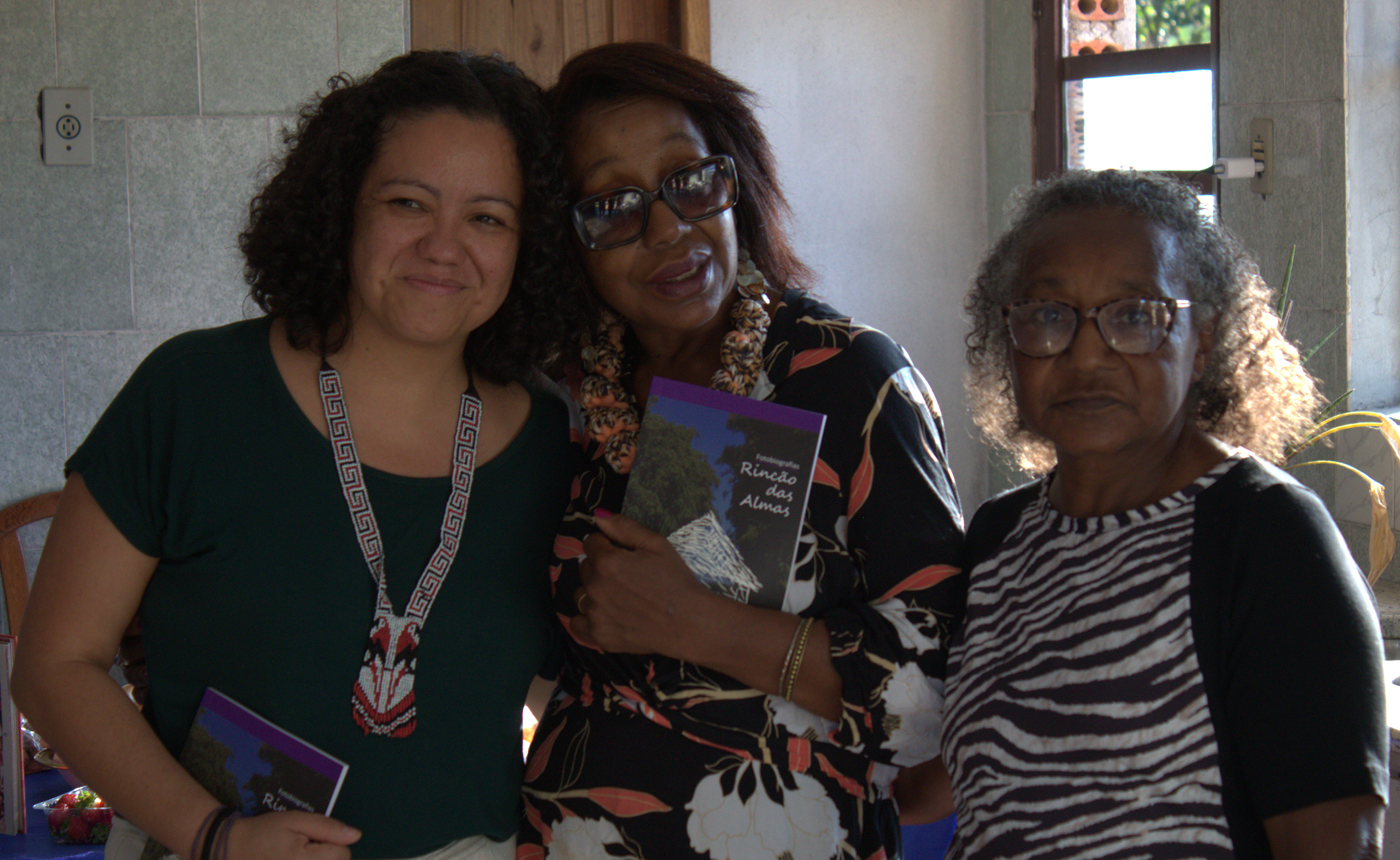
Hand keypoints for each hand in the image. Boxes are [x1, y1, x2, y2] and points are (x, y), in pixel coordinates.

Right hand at [225, 810, 360, 859]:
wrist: (233, 850)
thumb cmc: (265, 832)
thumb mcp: (295, 821)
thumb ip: (327, 828)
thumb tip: (355, 835)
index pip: (343, 854)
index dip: (333, 842)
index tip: (313, 838)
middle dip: (327, 855)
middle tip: (305, 848)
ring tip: (300, 856)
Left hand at [571, 513, 716, 657]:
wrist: (689, 623)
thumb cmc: (676, 581)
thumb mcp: (657, 545)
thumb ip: (624, 527)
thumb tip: (598, 516)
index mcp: (607, 562)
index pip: (591, 543)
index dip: (607, 545)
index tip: (623, 554)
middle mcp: (595, 587)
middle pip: (585, 568)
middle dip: (601, 568)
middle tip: (626, 577)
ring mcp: (594, 614)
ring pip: (582, 594)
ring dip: (595, 592)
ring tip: (620, 599)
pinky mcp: (598, 635)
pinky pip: (577, 624)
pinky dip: (587, 619)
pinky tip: (605, 616)